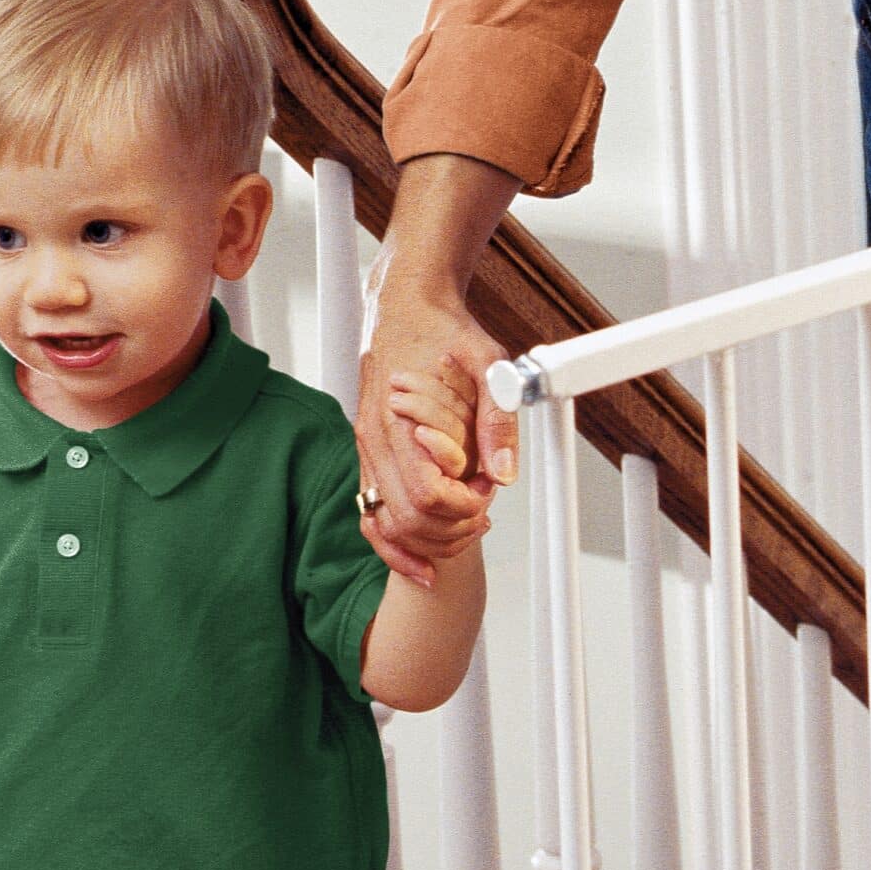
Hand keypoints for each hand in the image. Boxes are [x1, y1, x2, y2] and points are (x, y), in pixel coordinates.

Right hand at [356, 279, 503, 585]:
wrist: (406, 305)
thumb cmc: (444, 330)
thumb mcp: (487, 362)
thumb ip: (497, 419)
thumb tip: (503, 473)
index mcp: (400, 420)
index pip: (429, 494)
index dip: (466, 505)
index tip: (487, 488)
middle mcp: (375, 442)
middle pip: (408, 520)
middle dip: (453, 528)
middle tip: (483, 509)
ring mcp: (367, 453)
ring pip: (388, 527)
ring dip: (430, 541)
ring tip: (466, 524)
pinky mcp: (370, 459)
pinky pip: (373, 518)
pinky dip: (396, 548)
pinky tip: (423, 564)